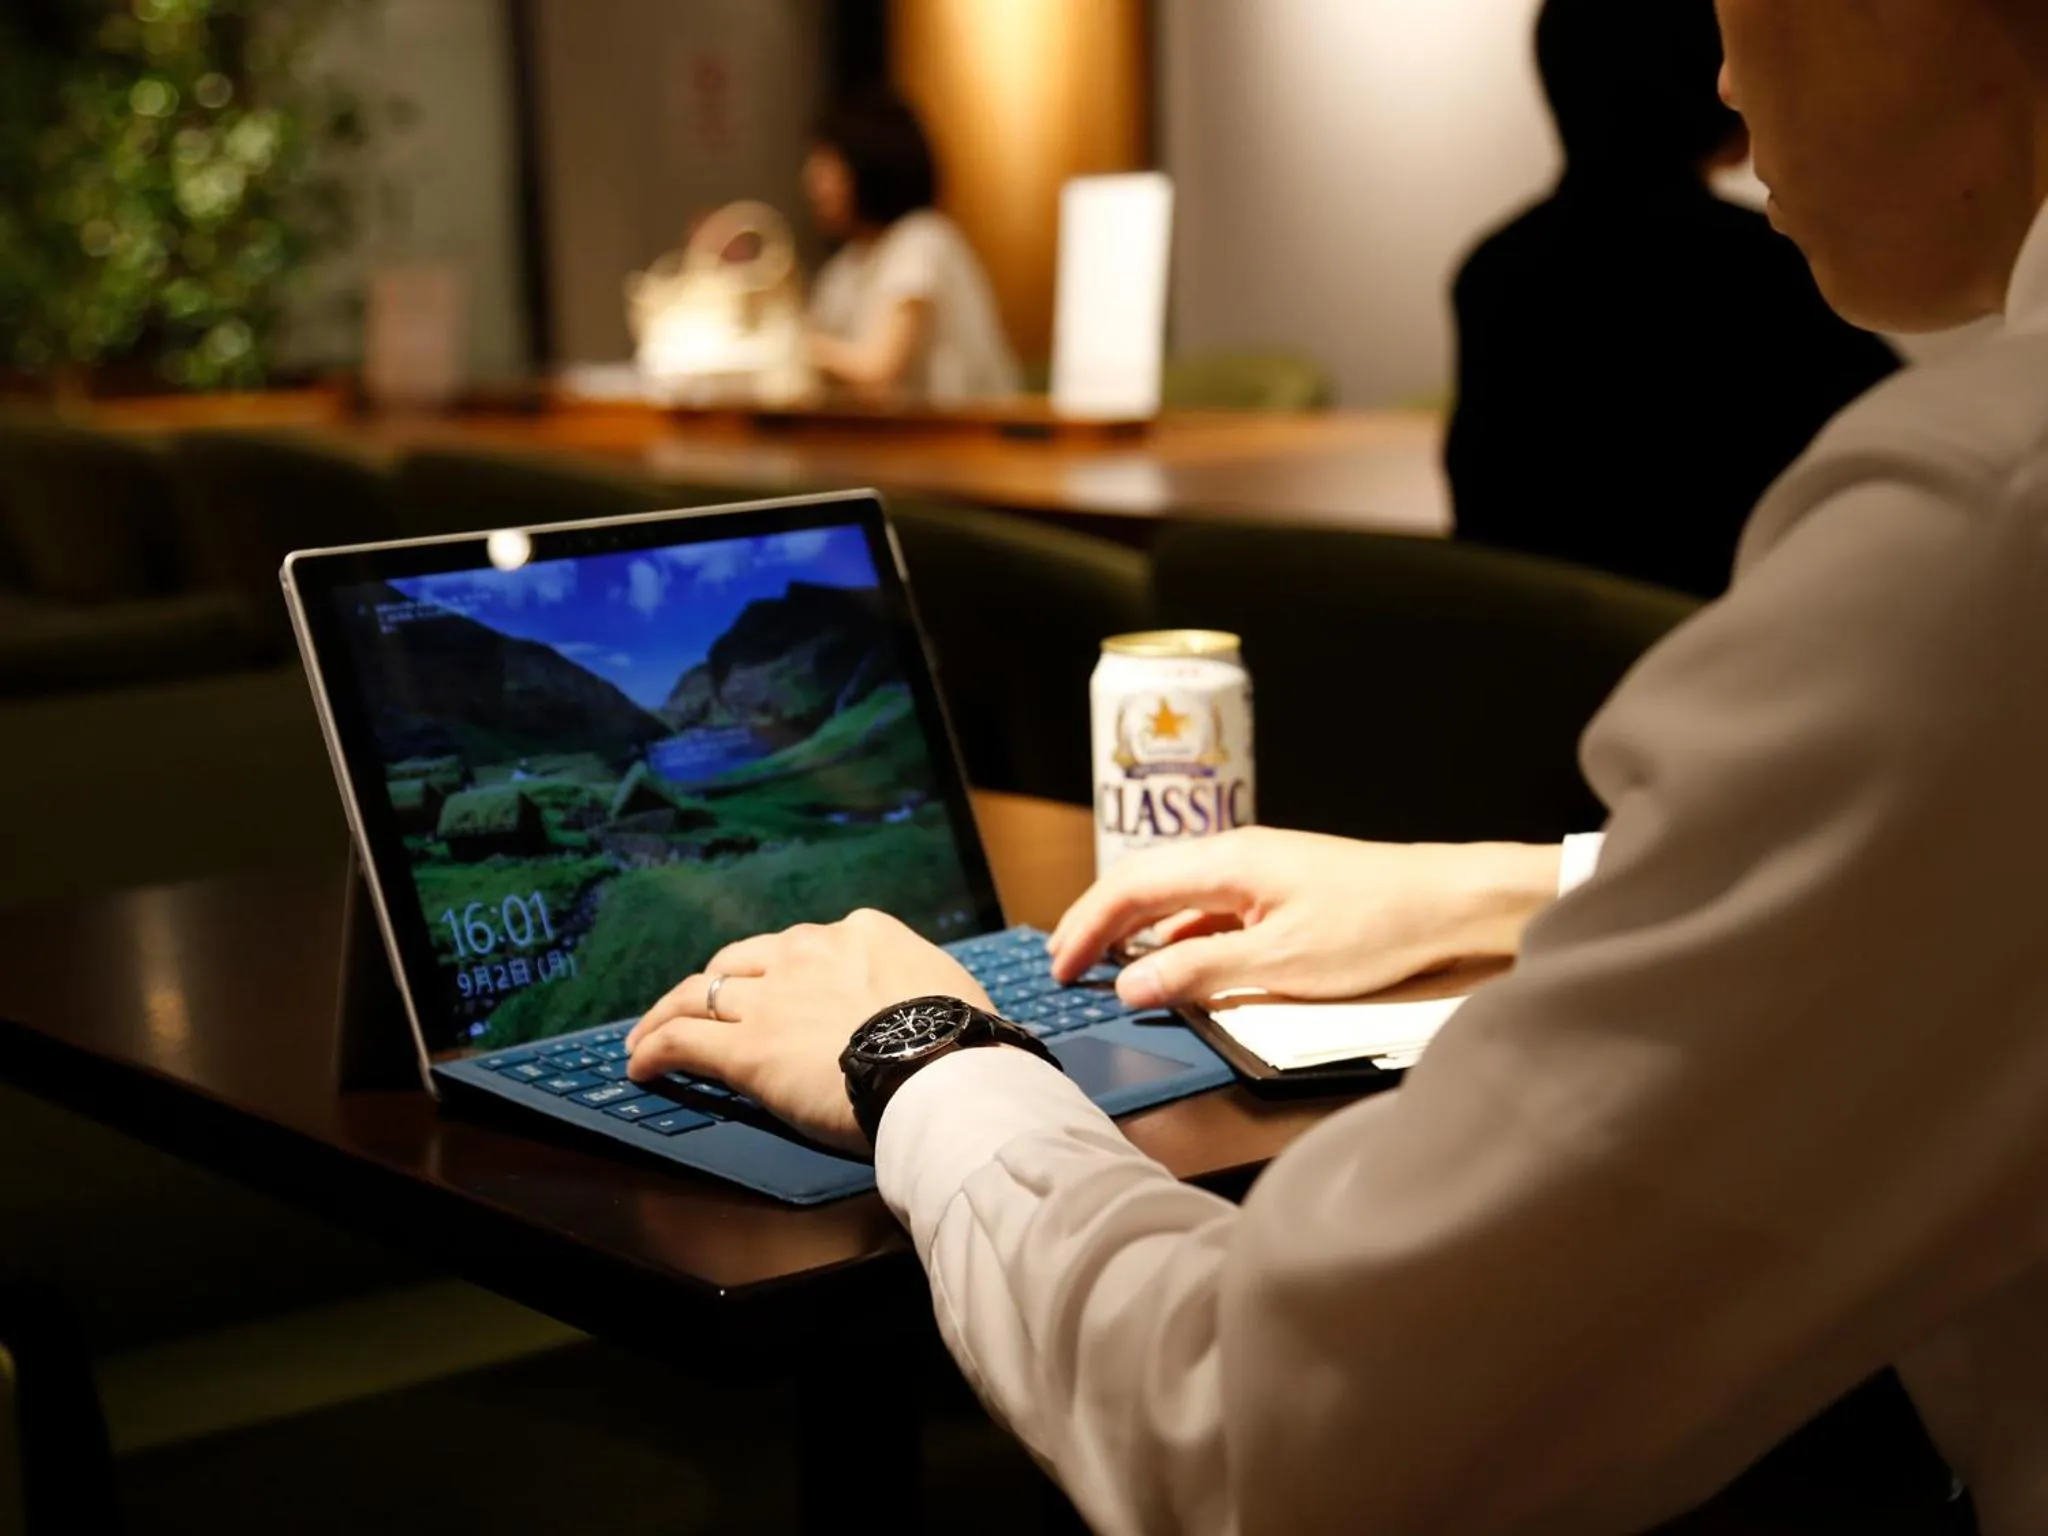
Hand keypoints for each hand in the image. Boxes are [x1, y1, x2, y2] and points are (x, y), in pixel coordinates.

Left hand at [625, 909, 992, 1154]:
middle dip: (717, 983)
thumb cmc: (961, 1039)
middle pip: (741, 961)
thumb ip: (914, 985)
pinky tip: (640, 1065)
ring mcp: (771, 999)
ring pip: (699, 995)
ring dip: (667, 1013)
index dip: (784, 973)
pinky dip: (654, 1050)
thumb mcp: (945, 985)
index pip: (804, 947)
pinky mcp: (746, 1050)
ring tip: (645, 1036)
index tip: (781, 993)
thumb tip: (920, 1005)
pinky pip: (683, 1041)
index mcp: (860, 933)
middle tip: (699, 1006)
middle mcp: (807, 953)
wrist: (943, 1068)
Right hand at [1048, 828, 1563, 1009]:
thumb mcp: (1281, 963)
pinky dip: (1176, 934)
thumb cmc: (1376, 925)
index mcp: (1226, 861)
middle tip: (1065, 966)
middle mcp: (1234, 855)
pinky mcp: (1279, 891)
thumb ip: (1201, 973)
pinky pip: (1207, 908)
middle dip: (1098, 923)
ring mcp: (1257, 870)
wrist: (1452, 902)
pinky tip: (1172, 963)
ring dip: (1134, 929)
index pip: (1129, 887)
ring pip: (1174, 895)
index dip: (1086, 927)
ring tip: (1105, 966)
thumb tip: (1131, 984)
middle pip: (1143, 883)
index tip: (1060, 967)